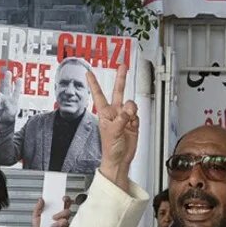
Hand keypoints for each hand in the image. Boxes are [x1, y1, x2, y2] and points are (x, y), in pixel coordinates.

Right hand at [0, 68, 21, 126]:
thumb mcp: (11, 113)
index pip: (16, 91)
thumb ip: (8, 106)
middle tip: (8, 72)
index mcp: (13, 99)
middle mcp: (6, 96)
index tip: (19, 79)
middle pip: (6, 87)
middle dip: (7, 79)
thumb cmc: (9, 115)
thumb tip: (4, 99)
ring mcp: (0, 99)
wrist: (2, 120)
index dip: (17, 85)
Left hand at [32, 196, 72, 226]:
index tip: (61, 194)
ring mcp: (63, 220)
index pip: (60, 201)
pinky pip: (65, 222)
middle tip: (62, 201)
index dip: (63, 196)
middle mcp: (60, 213)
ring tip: (53, 218)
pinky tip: (53, 226)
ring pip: (67, 212)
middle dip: (66, 201)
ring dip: (60, 214)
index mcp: (54, 209)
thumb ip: (37, 207)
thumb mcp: (35, 216)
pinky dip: (58, 224)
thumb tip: (41, 199)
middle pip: (67, 204)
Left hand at [90, 64, 138, 188]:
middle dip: (121, 79)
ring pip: (131, 104)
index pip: (98, 94)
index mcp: (104, 113)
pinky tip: (132, 125)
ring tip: (129, 119)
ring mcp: (124, 117)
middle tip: (122, 67)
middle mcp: (114, 112)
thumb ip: (122, 118)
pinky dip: (136, 118)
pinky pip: (137, 114)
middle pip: (118, 91)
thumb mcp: (113, 131)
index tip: (88, 73)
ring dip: (131, 109)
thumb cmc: (110, 148)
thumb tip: (129, 108)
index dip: (94, 83)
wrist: (120, 159)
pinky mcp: (133, 122)